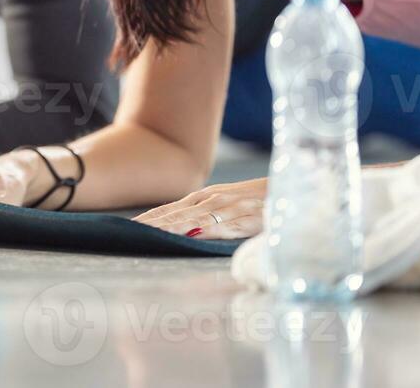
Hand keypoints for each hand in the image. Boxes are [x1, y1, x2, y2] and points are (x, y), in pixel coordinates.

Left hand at [132, 177, 266, 239]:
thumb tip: (182, 230)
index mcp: (204, 198)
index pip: (169, 210)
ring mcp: (230, 208)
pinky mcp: (249, 218)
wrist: (293, 186)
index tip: (126, 229)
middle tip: (128, 234)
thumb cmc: (256, 200)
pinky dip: (208, 229)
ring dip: (172, 227)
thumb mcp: (226, 204)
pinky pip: (226, 225)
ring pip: (195, 219)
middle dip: (152, 225)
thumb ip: (205, 216)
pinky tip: (193, 234)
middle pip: (176, 215)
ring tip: (151, 234)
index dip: (149, 220)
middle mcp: (213, 200)